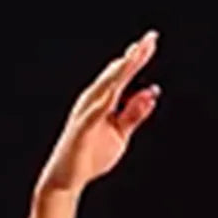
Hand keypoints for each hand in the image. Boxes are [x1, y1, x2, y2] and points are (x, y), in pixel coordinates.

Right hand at [36, 31, 161, 197]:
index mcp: (103, 100)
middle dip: (133, 57)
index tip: (152, 40)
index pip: (123, 75)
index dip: (137, 57)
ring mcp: (85, 113)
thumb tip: (152, 93)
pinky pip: (93, 114)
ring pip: (105, 88)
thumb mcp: (120, 133)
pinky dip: (104, 102)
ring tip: (134, 56)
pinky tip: (114, 91)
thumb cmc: (90, 155)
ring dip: (119, 72)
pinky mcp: (81, 129)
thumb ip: (134, 114)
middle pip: (116, 75)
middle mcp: (93, 100)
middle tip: (150, 39)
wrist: (65, 179)